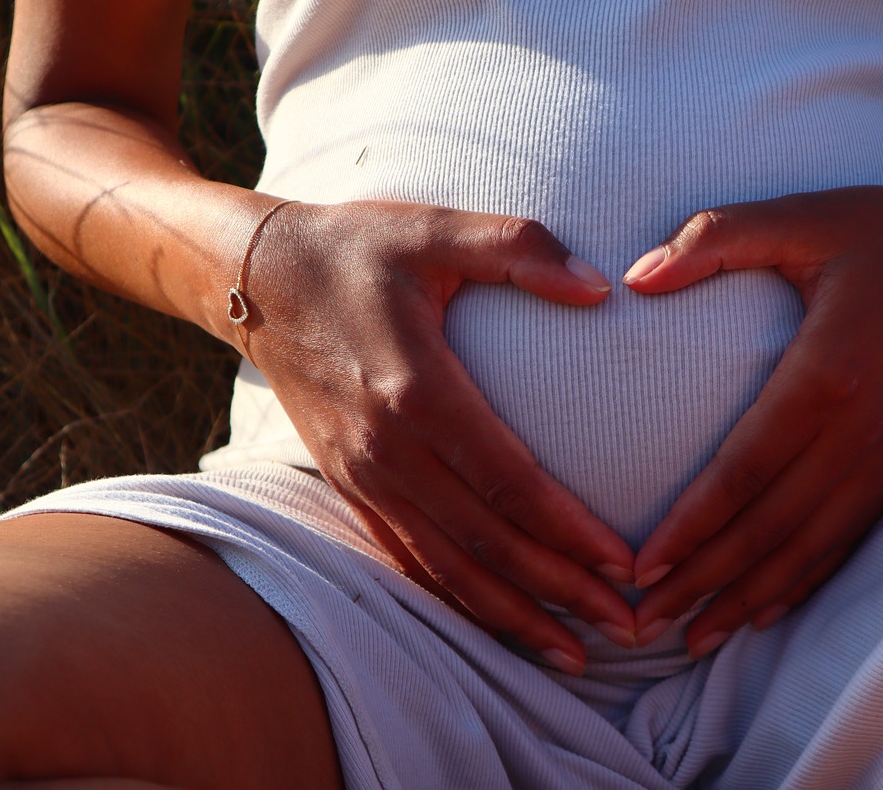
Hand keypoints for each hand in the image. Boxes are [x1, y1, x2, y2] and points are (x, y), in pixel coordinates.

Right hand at [239, 199, 636, 673]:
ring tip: (574, 653)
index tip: (624, 565)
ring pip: (446, 569)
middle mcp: (388, 450)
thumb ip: (520, 250)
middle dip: (560, 593)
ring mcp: (363, 476)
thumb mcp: (435, 228)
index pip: (509, 483)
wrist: (254, 279)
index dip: (569, 531)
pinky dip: (458, 600)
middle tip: (627, 628)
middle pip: (485, 544)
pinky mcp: (350, 486)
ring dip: (513, 616)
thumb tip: (601, 289)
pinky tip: (501, 623)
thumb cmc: (355, 248)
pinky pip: (408, 559)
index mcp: (418, 391)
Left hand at [623, 182, 882, 656]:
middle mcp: (861, 430)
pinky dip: (806, 582)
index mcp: (827, 373)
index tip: (640, 567)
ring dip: (750, 597)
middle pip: (772, 527)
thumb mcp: (797, 216)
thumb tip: (633, 278)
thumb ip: (712, 239)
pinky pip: (850, 539)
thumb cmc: (881, 231)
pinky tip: (766, 610)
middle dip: (705, 581)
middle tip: (644, 623)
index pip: (744, 472)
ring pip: (810, 547)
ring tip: (694, 638)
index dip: (691, 527)